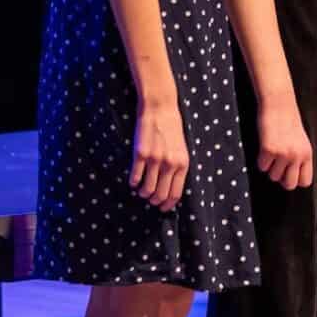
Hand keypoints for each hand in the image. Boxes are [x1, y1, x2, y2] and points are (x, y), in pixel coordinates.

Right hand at [131, 94, 189, 210]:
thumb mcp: (181, 149)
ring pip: (147, 189)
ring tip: (141, 190)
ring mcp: (155, 159)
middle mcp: (170, 164)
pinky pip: (135, 177)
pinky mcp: (140, 154)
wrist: (160, 108)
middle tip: (150, 200)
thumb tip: (170, 188)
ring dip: (143, 193)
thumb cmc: (171, 128)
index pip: (175, 193)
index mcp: (182, 164)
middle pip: (160, 195)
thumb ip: (177, 167)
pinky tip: (133, 181)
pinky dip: (133, 183)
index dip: (167, 204)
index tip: (162, 208)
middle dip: (154, 201)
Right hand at [253, 95, 312, 191]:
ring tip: (271, 151)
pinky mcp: (269, 150)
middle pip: (289, 185)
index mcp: (307, 154)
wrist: (278, 103)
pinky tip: (264, 146)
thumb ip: (299, 159)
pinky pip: (262, 167)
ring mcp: (283, 154)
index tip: (289, 172)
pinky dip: (261, 160)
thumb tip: (289, 179)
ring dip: (270, 167)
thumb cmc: (288, 121)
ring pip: (273, 176)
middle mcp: (297, 156)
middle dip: (281, 178)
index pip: (305, 181)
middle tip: (277, 166)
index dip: (295, 179)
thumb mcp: (300, 141)